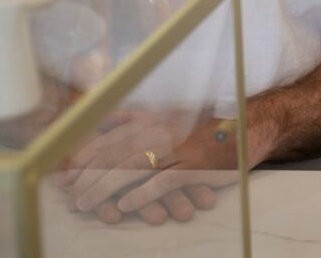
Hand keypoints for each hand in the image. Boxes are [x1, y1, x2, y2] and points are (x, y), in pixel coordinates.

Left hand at [56, 109, 236, 223]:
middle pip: (117, 154)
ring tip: (86, 204)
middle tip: (71, 195)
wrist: (253, 124)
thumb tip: (106, 119)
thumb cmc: (210, 124)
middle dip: (89, 175)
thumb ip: (140, 117)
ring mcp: (181, 148)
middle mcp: (165, 130)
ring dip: (105, 187)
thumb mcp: (173, 114)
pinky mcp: (197, 166)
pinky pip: (164, 182)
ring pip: (133, 168)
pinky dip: (143, 194)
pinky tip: (125, 205)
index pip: (113, 136)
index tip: (67, 170)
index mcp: (157, 117)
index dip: (87, 153)